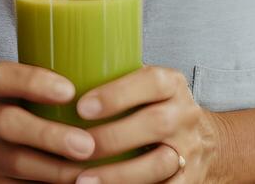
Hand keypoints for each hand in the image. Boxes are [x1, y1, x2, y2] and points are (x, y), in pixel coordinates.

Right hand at [0, 60, 98, 182]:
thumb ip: (53, 92)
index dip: (32, 81)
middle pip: (7, 122)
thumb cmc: (26, 119)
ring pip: (15, 161)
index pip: (0, 77)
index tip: (70, 91)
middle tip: (87, 145)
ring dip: (56, 169)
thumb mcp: (27, 99)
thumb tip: (107, 82)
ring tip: (88, 172)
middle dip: (49, 135)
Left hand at [70, 66, 226, 182]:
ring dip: (118, 174)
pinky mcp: (191, 179)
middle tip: (76, 146)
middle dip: (112, 137)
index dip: (116, 95)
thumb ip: (113, 80)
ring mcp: (190, 149)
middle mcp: (185, 115)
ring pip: (159, 163)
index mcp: (172, 84)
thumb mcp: (142, 86)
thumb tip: (55, 81)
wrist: (199, 138)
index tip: (81, 108)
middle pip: (155, 124)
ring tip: (83, 180)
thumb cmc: (153, 106)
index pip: (150, 82)